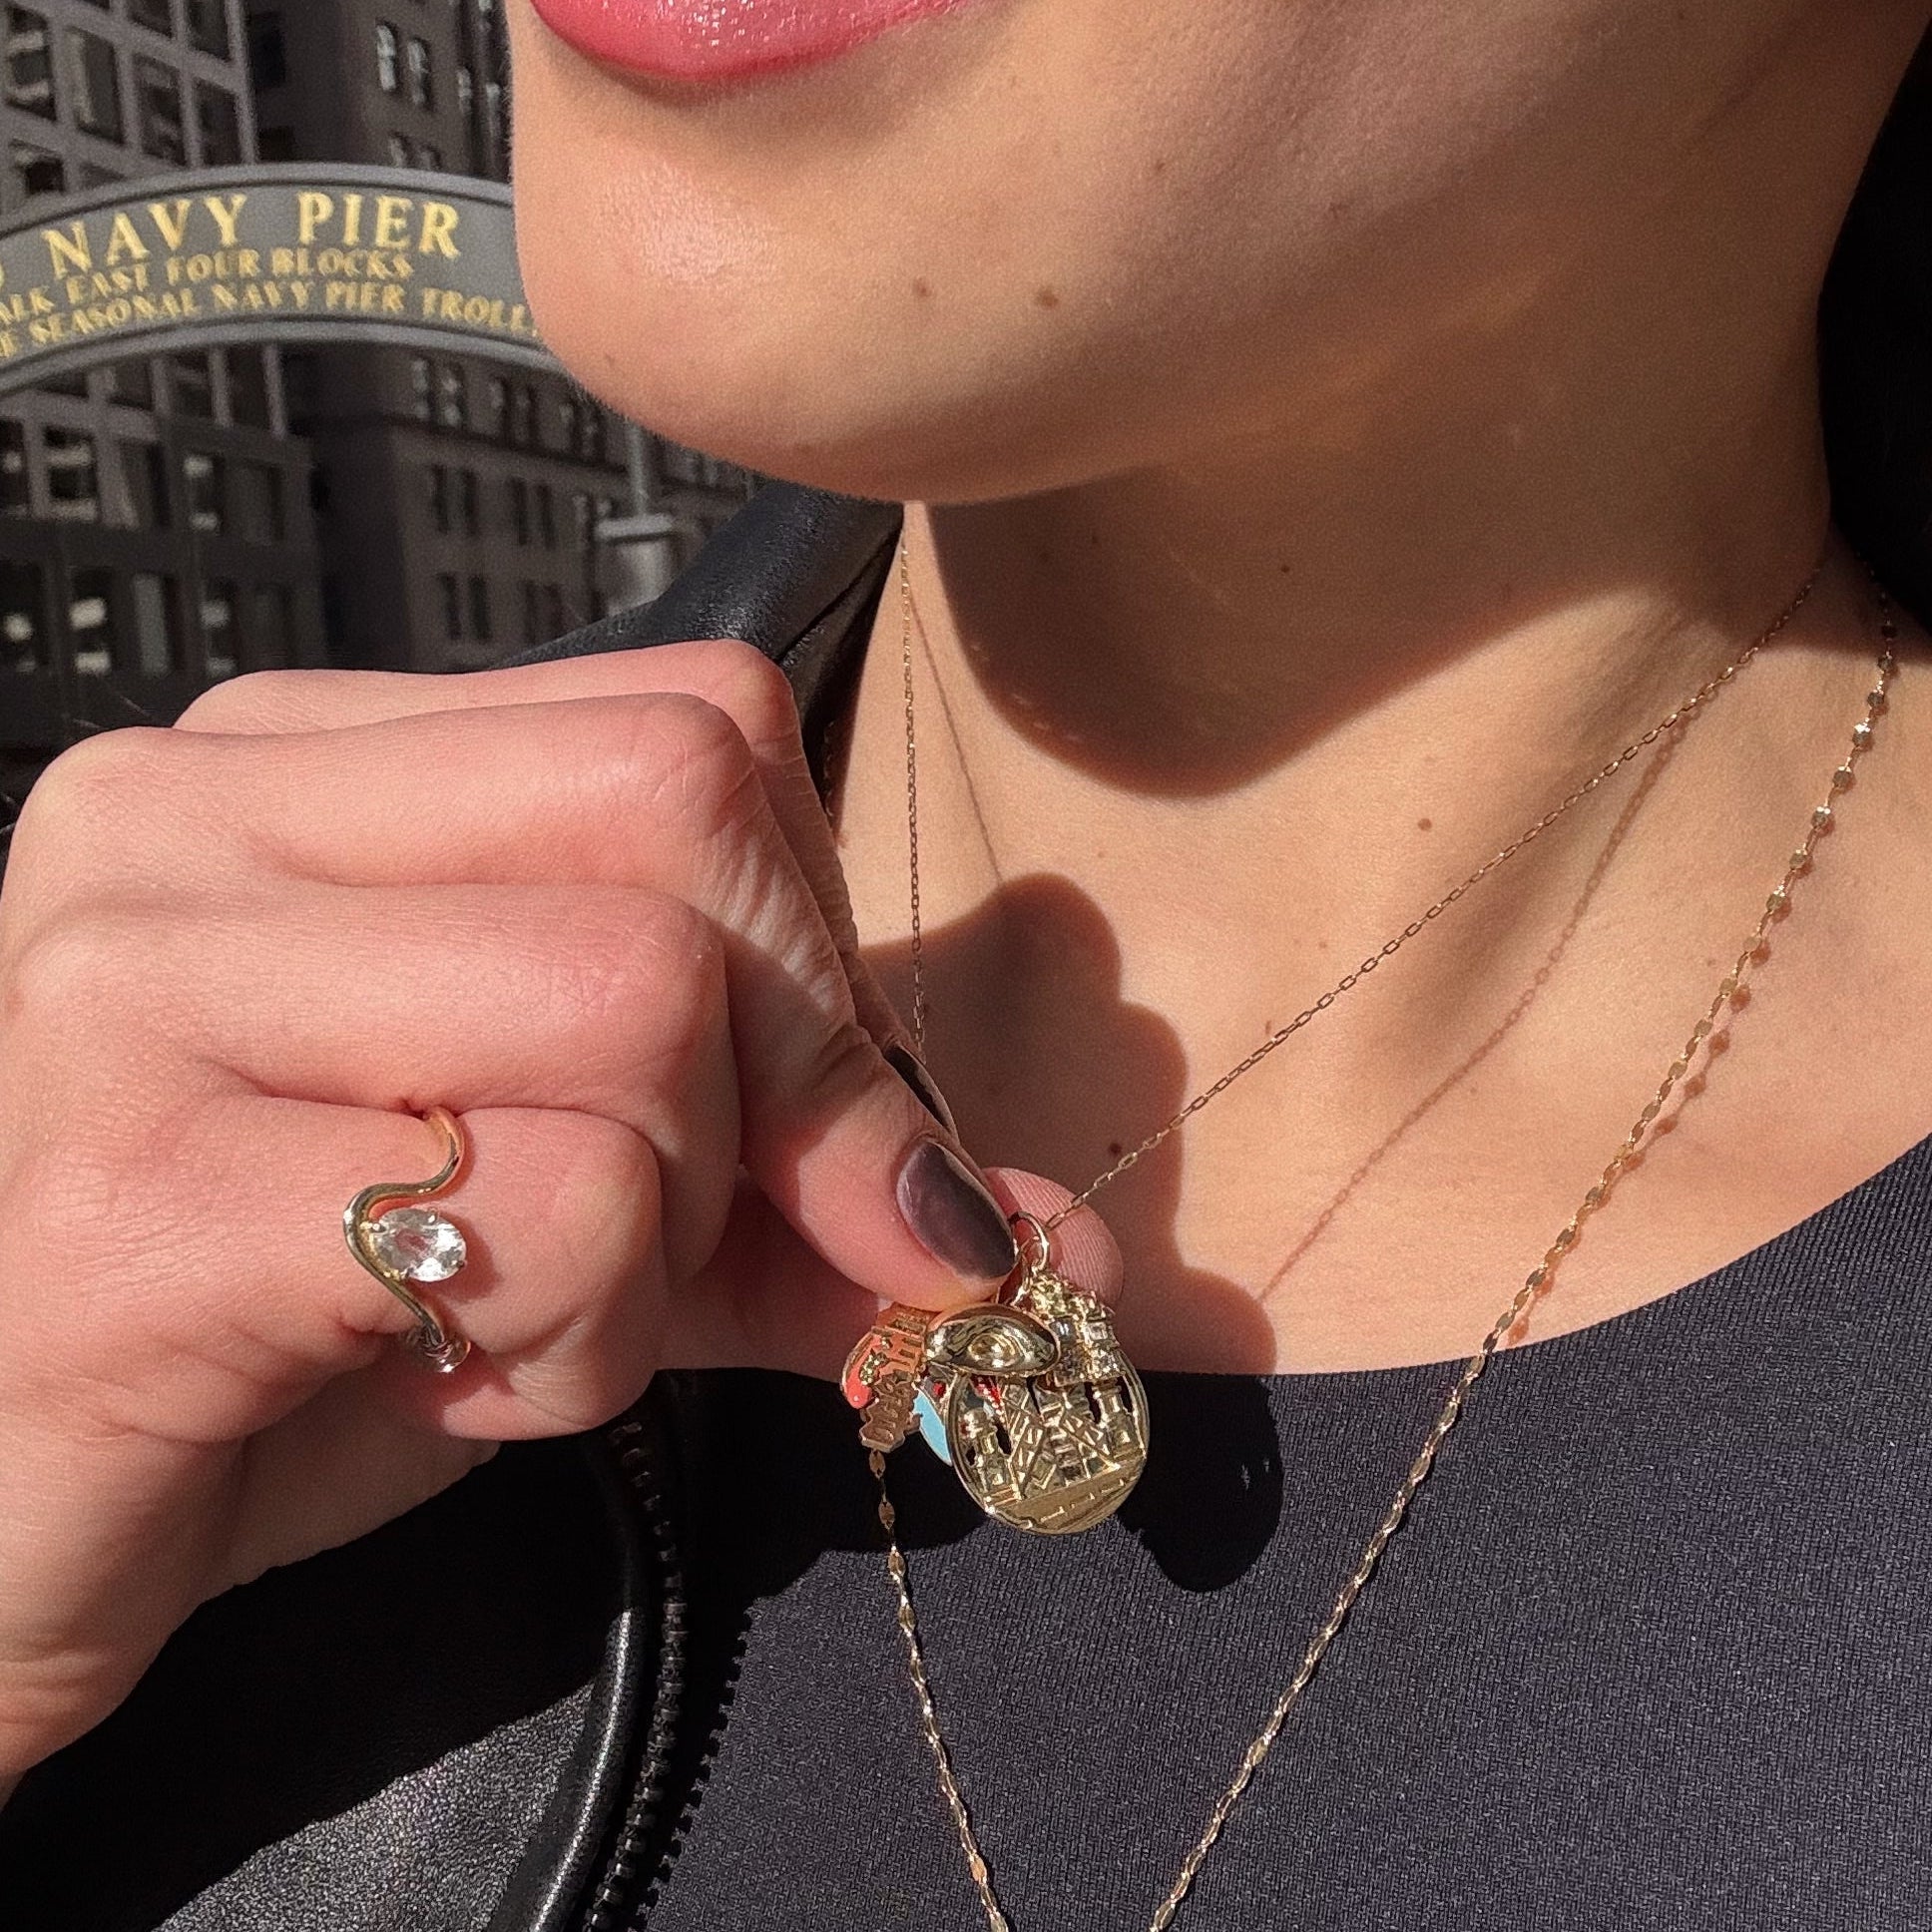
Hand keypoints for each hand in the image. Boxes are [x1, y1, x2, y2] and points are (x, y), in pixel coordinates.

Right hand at [0, 640, 1020, 1780]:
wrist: (27, 1522)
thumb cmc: (315, 1334)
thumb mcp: (609, 1222)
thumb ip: (828, 1196)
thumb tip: (1076, 1245)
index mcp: (302, 758)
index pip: (705, 728)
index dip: (807, 955)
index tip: (769, 1128)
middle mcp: (190, 809)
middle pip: (690, 828)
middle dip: (755, 1088)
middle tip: (624, 1232)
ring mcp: (129, 979)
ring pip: (636, 1011)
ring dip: (645, 1241)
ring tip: (484, 1313)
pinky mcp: (128, 1195)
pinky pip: (548, 1209)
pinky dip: (563, 1348)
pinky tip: (405, 1379)